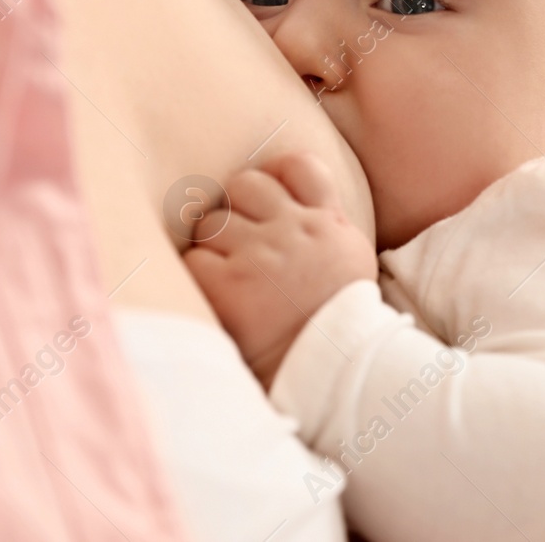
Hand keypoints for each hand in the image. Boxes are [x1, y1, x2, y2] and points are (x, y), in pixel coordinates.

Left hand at [184, 153, 376, 387]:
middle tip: (238, 245)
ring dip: (213, 247)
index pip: (300, 166)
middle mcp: (296, 231)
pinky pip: (195, 262)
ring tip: (228, 280)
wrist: (331, 378)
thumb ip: (324, 227)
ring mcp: (262, 255)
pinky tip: (217, 300)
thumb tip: (290, 200)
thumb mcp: (349, 263)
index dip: (275, 173)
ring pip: (213, 222)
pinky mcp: (230, 285)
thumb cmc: (337, 326)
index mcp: (327, 225)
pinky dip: (199, 279)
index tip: (265, 195)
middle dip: (235, 209)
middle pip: (245, 184)